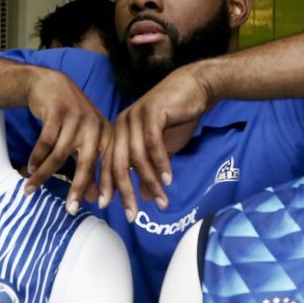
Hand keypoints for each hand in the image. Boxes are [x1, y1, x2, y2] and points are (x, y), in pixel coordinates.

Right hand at [23, 68, 110, 213]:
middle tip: (70, 209)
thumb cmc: (70, 118)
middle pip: (87, 163)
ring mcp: (77, 118)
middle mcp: (95, 126)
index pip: (109, 164)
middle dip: (79, 188)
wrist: (51, 84)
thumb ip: (90, 166)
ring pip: (60, 155)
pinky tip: (29, 168)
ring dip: (43, 174)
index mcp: (107, 134)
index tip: (100, 206)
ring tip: (31, 188)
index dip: (106, 186)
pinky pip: (45, 142)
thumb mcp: (84, 141)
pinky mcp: (58, 112)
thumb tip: (93, 198)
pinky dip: (36, 157)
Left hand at [99, 66, 212, 220]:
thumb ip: (150, 170)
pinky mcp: (151, 111)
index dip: (107, 186)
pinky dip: (161, 164)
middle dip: (125, 192)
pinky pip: (153, 144)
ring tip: (162, 201)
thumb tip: (144, 195)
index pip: (108, 163)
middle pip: (118, 164)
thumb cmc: (178, 117)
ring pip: (137, 157)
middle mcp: (122, 124)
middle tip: (132, 214)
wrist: (196, 88)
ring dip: (150, 182)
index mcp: (119, 132)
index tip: (108, 207)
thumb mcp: (163, 150)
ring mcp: (135, 116)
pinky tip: (169, 179)